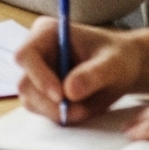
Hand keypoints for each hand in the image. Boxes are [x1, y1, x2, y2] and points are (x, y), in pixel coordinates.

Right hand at [16, 18, 148, 123]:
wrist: (123, 68)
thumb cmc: (118, 57)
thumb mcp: (114, 63)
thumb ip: (94, 74)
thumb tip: (69, 91)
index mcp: (47, 33)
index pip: (26, 55)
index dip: (38, 76)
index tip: (61, 96)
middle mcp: (37, 52)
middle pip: (25, 83)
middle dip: (49, 103)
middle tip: (79, 112)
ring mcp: (37, 73)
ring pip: (31, 100)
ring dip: (56, 112)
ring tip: (85, 110)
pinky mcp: (42, 92)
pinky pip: (42, 111)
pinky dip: (60, 116)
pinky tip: (81, 109)